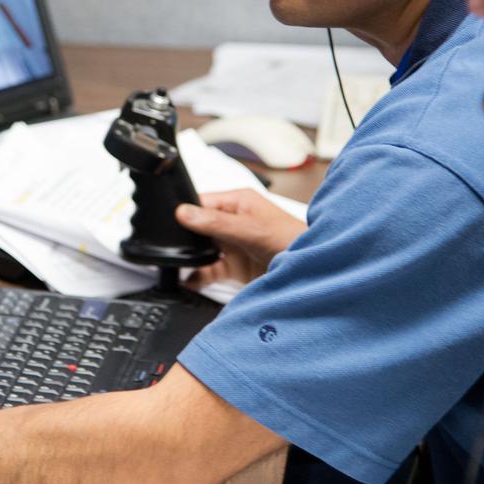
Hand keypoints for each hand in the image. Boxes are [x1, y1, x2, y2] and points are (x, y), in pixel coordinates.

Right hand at [176, 189, 305, 285]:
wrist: (313, 271)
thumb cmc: (293, 241)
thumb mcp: (251, 230)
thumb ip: (216, 223)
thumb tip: (184, 213)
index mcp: (237, 202)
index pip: (201, 203)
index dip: (184, 213)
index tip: (170, 225)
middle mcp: (232, 221)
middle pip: (197, 228)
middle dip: (185, 239)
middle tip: (173, 249)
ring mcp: (233, 245)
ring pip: (201, 250)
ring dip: (191, 259)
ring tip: (178, 266)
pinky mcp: (235, 267)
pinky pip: (208, 270)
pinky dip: (197, 277)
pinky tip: (188, 281)